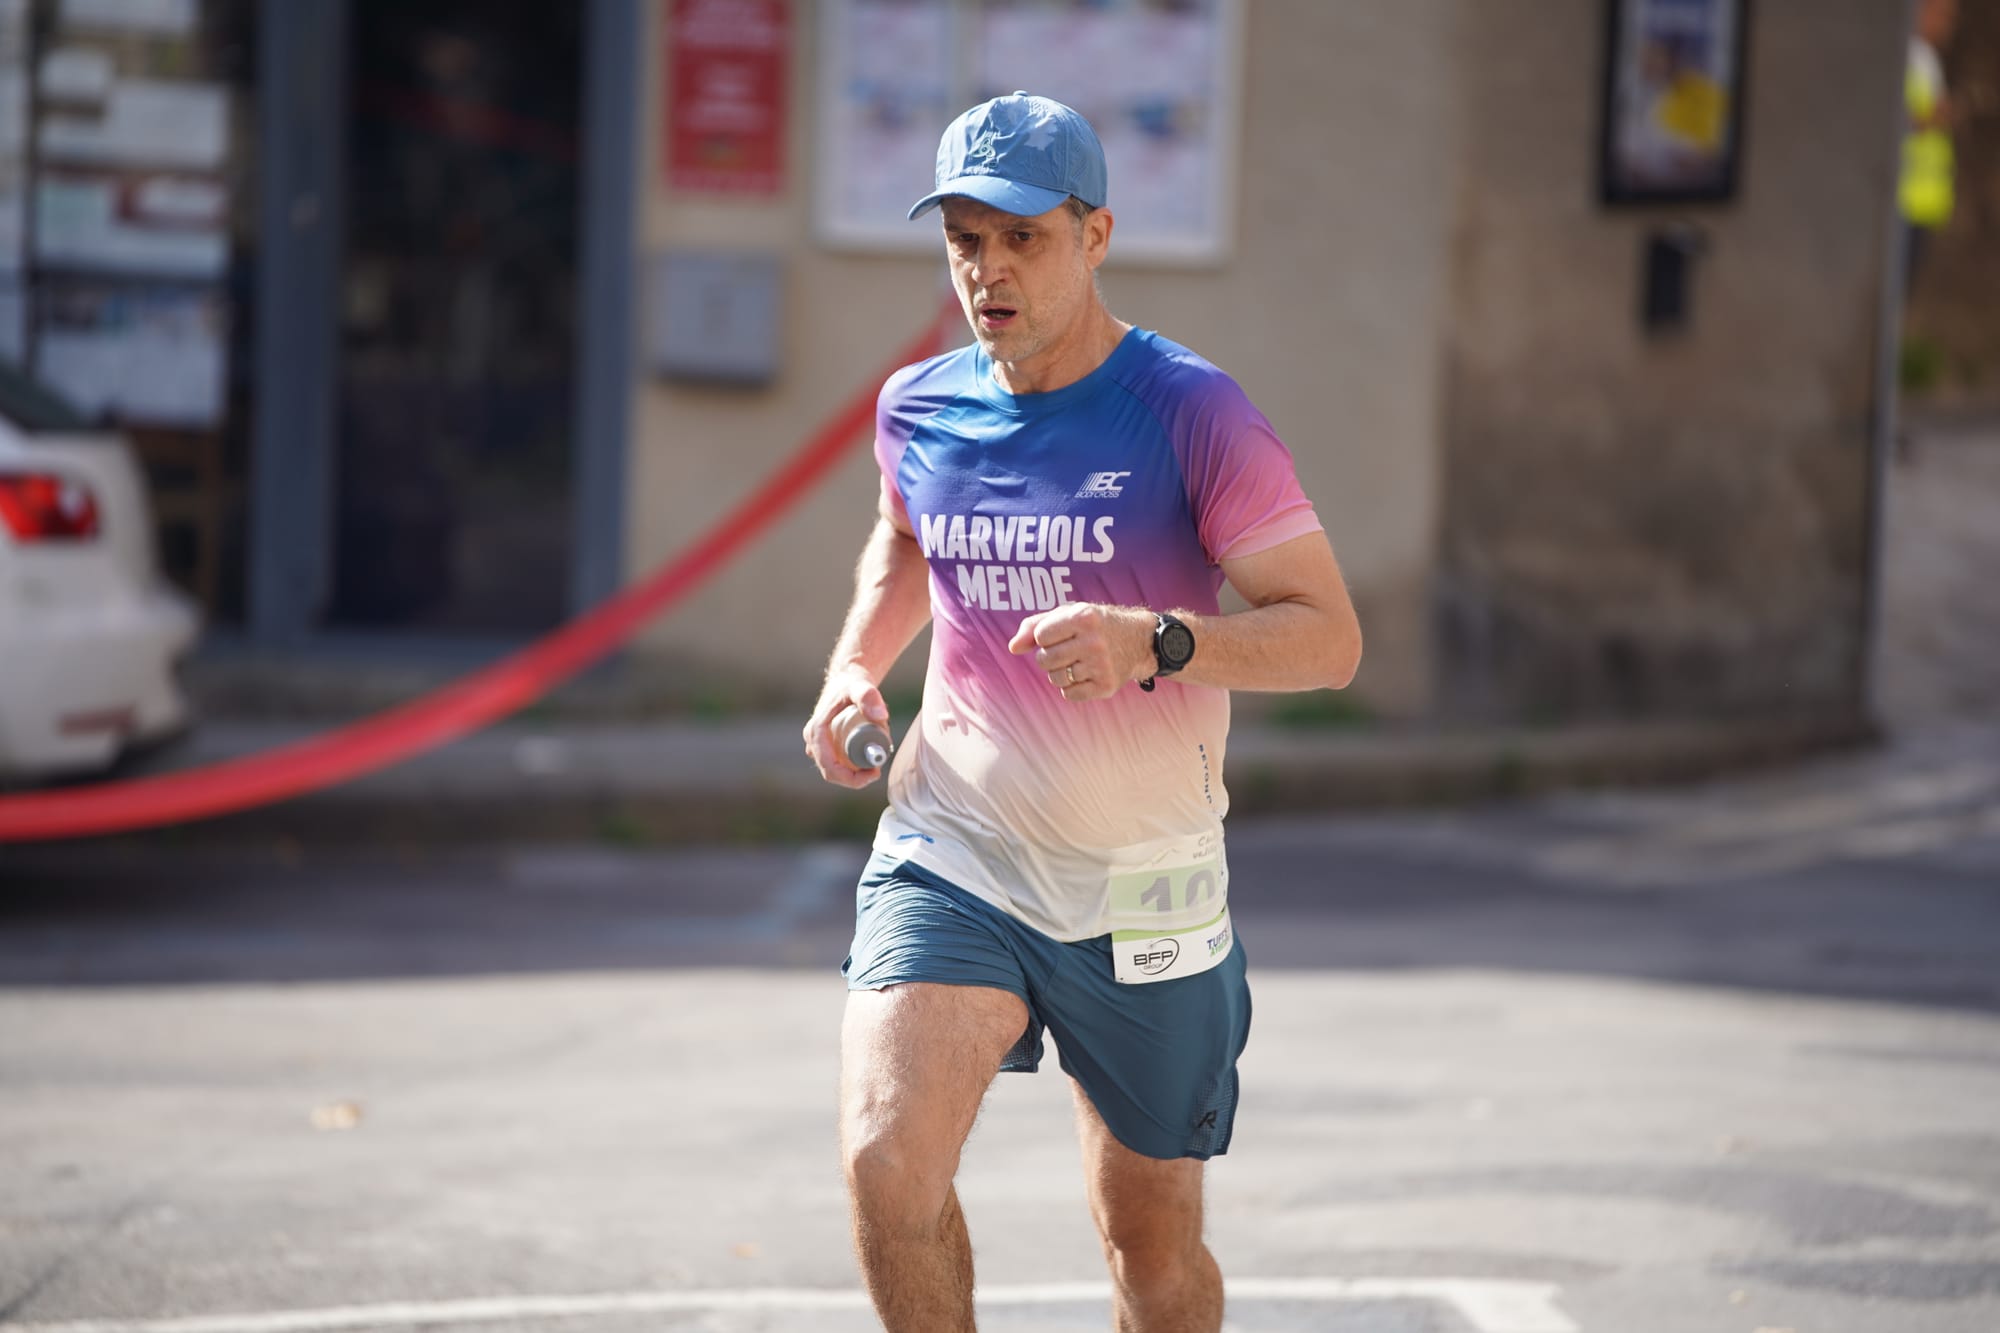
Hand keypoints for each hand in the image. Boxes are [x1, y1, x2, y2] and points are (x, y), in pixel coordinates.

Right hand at [803, 670, 890, 787]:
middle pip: (832, 772)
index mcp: (816, 732)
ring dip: (855, 772)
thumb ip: (869, 696)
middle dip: (856, 777)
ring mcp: (817, 744)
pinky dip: (851, 766)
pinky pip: (836, 763)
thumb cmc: (852, 684)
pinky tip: (867, 758)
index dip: (852, 778)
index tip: (874, 772)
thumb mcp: (861, 687)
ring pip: (835, 769)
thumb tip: (880, 716)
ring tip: (875, 757)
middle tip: (878, 769)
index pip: (830, 768)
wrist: (846, 678)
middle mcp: (812, 740)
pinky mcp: (824, 745)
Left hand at [1008, 603, 1152, 701]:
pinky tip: (1086, 674)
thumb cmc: (1094, 624)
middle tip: (1067, 650)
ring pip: (1055, 679)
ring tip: (1077, 662)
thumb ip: (1035, 625)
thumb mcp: (1068, 614)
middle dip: (1049, 657)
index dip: (1045, 637)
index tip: (1060, 634)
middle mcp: (1094, 642)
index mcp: (1084, 617)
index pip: (1040, 636)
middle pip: (1044, 660)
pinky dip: (1072, 687)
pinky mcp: (1106, 686)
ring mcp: (1101, 666)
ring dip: (1059, 673)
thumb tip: (1012, 648)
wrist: (1139, 640)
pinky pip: (1069, 694)